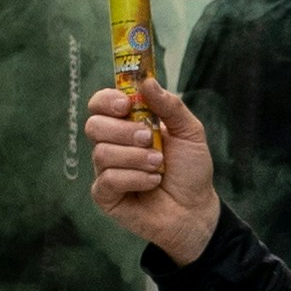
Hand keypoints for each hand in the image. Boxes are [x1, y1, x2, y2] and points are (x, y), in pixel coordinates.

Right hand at [83, 81, 219, 263]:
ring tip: (158, 165)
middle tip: (148, 138)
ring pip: (101, 153)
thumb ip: (170, 106)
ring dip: (135, 158)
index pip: (100, 104)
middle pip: (94, 125)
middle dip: (123, 131)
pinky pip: (107, 180)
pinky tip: (152, 182)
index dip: (106, 100)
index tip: (125, 104)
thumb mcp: (189, 132)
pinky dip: (134, 179)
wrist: (196, 209)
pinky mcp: (106, 195)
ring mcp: (107, 170)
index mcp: (127, 124)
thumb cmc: (191, 171)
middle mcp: (113, 145)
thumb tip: (148, 81)